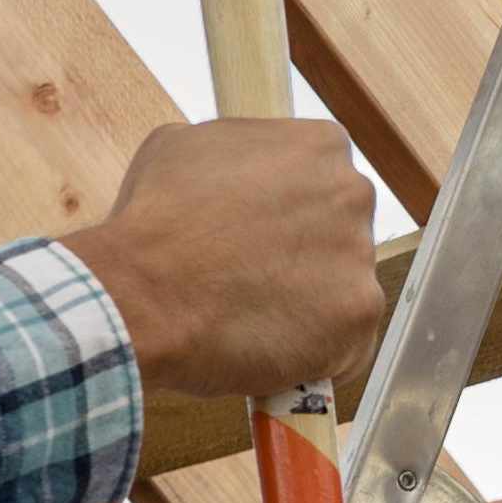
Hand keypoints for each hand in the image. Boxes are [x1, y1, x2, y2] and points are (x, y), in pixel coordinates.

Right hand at [77, 118, 381, 400]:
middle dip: (302, 258)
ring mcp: (361, 261)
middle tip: (252, 280)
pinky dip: (312, 355)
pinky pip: (346, 345)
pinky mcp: (358, 322)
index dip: (285, 215)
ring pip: (343, 291)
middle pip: (340, 234)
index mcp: (320, 147)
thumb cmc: (153, 221)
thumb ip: (236, 150)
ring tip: (250, 318)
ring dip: (306, 308)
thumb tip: (244, 172)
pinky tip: (267, 351)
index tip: (257, 238)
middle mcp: (353, 195)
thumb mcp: (180, 146)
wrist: (140, 295)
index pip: (321, 181)